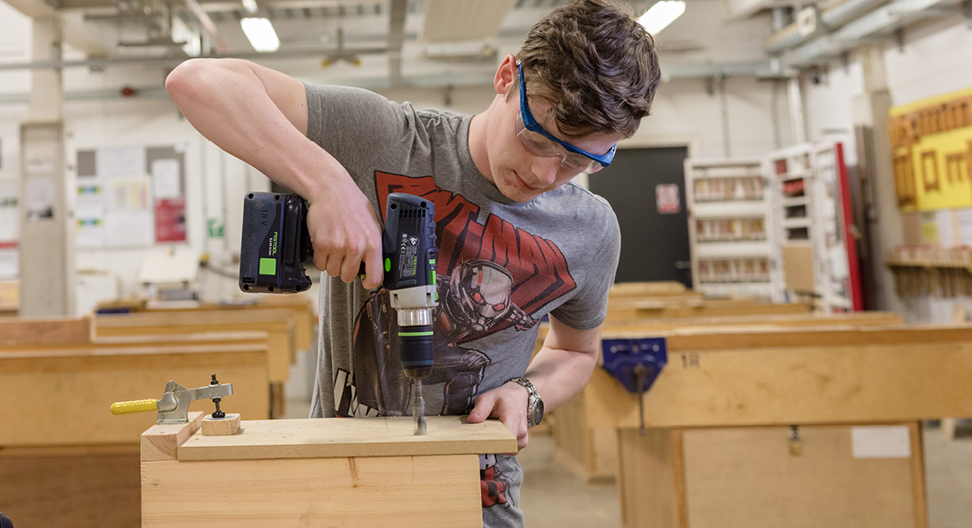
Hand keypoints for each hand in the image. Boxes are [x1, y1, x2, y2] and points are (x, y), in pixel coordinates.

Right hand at [305, 172, 383, 288]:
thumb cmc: (352, 204)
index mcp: (373, 243)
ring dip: (332, 263)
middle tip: (345, 255)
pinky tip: (326, 243)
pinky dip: (320, 257)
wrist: (331, 189)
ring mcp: (339, 246)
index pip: (375, 278)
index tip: (365, 280)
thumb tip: (379, 265)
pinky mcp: (322, 244)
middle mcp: (357, 247)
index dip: (369, 282)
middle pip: (349, 277)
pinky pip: (320, 264)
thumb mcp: (374, 224)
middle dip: (346, 268)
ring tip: (335, 246)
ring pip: (333, 272)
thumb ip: (376, 246)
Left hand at [467, 382, 529, 453]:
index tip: (480, 443)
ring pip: (507, 450)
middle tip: (480, 438)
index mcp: (513, 417)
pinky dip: (502, 447)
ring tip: (490, 434)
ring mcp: (523, 437)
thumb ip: (480, 409)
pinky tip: (497, 437)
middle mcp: (521, 429)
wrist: (518, 397)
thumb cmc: (502, 397)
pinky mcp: (522, 442)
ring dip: (497, 446)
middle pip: (505, 446)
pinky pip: (511, 450)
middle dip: (491, 445)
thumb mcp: (488, 398)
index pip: (506, 438)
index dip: (492, 443)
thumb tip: (471, 419)